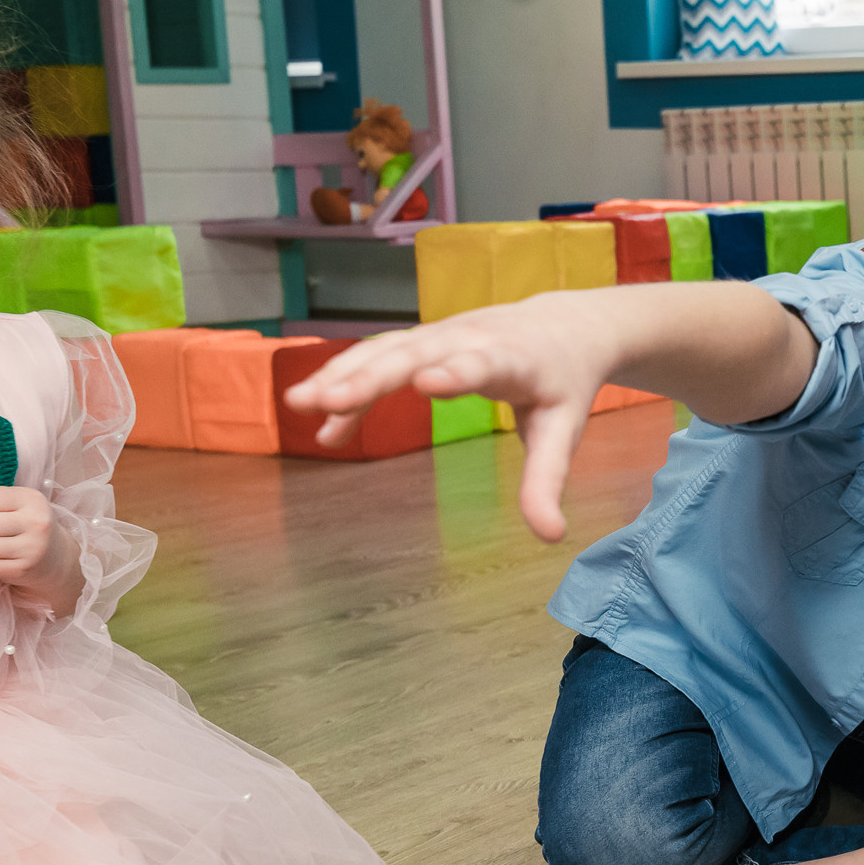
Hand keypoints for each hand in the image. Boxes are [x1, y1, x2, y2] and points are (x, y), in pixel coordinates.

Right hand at [283, 296, 617, 541]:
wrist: (564, 327)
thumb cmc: (561, 384)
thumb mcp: (561, 433)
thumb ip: (545, 482)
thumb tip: (551, 537)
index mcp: (515, 359)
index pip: (483, 364)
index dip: (457, 372)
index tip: (428, 383)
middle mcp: (472, 337)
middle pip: (416, 353)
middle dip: (371, 377)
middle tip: (327, 401)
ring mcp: (442, 334)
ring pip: (386, 350)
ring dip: (342, 374)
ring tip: (299, 405)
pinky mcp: (423, 339)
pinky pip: (379, 358)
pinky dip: (350, 384)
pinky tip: (325, 426)